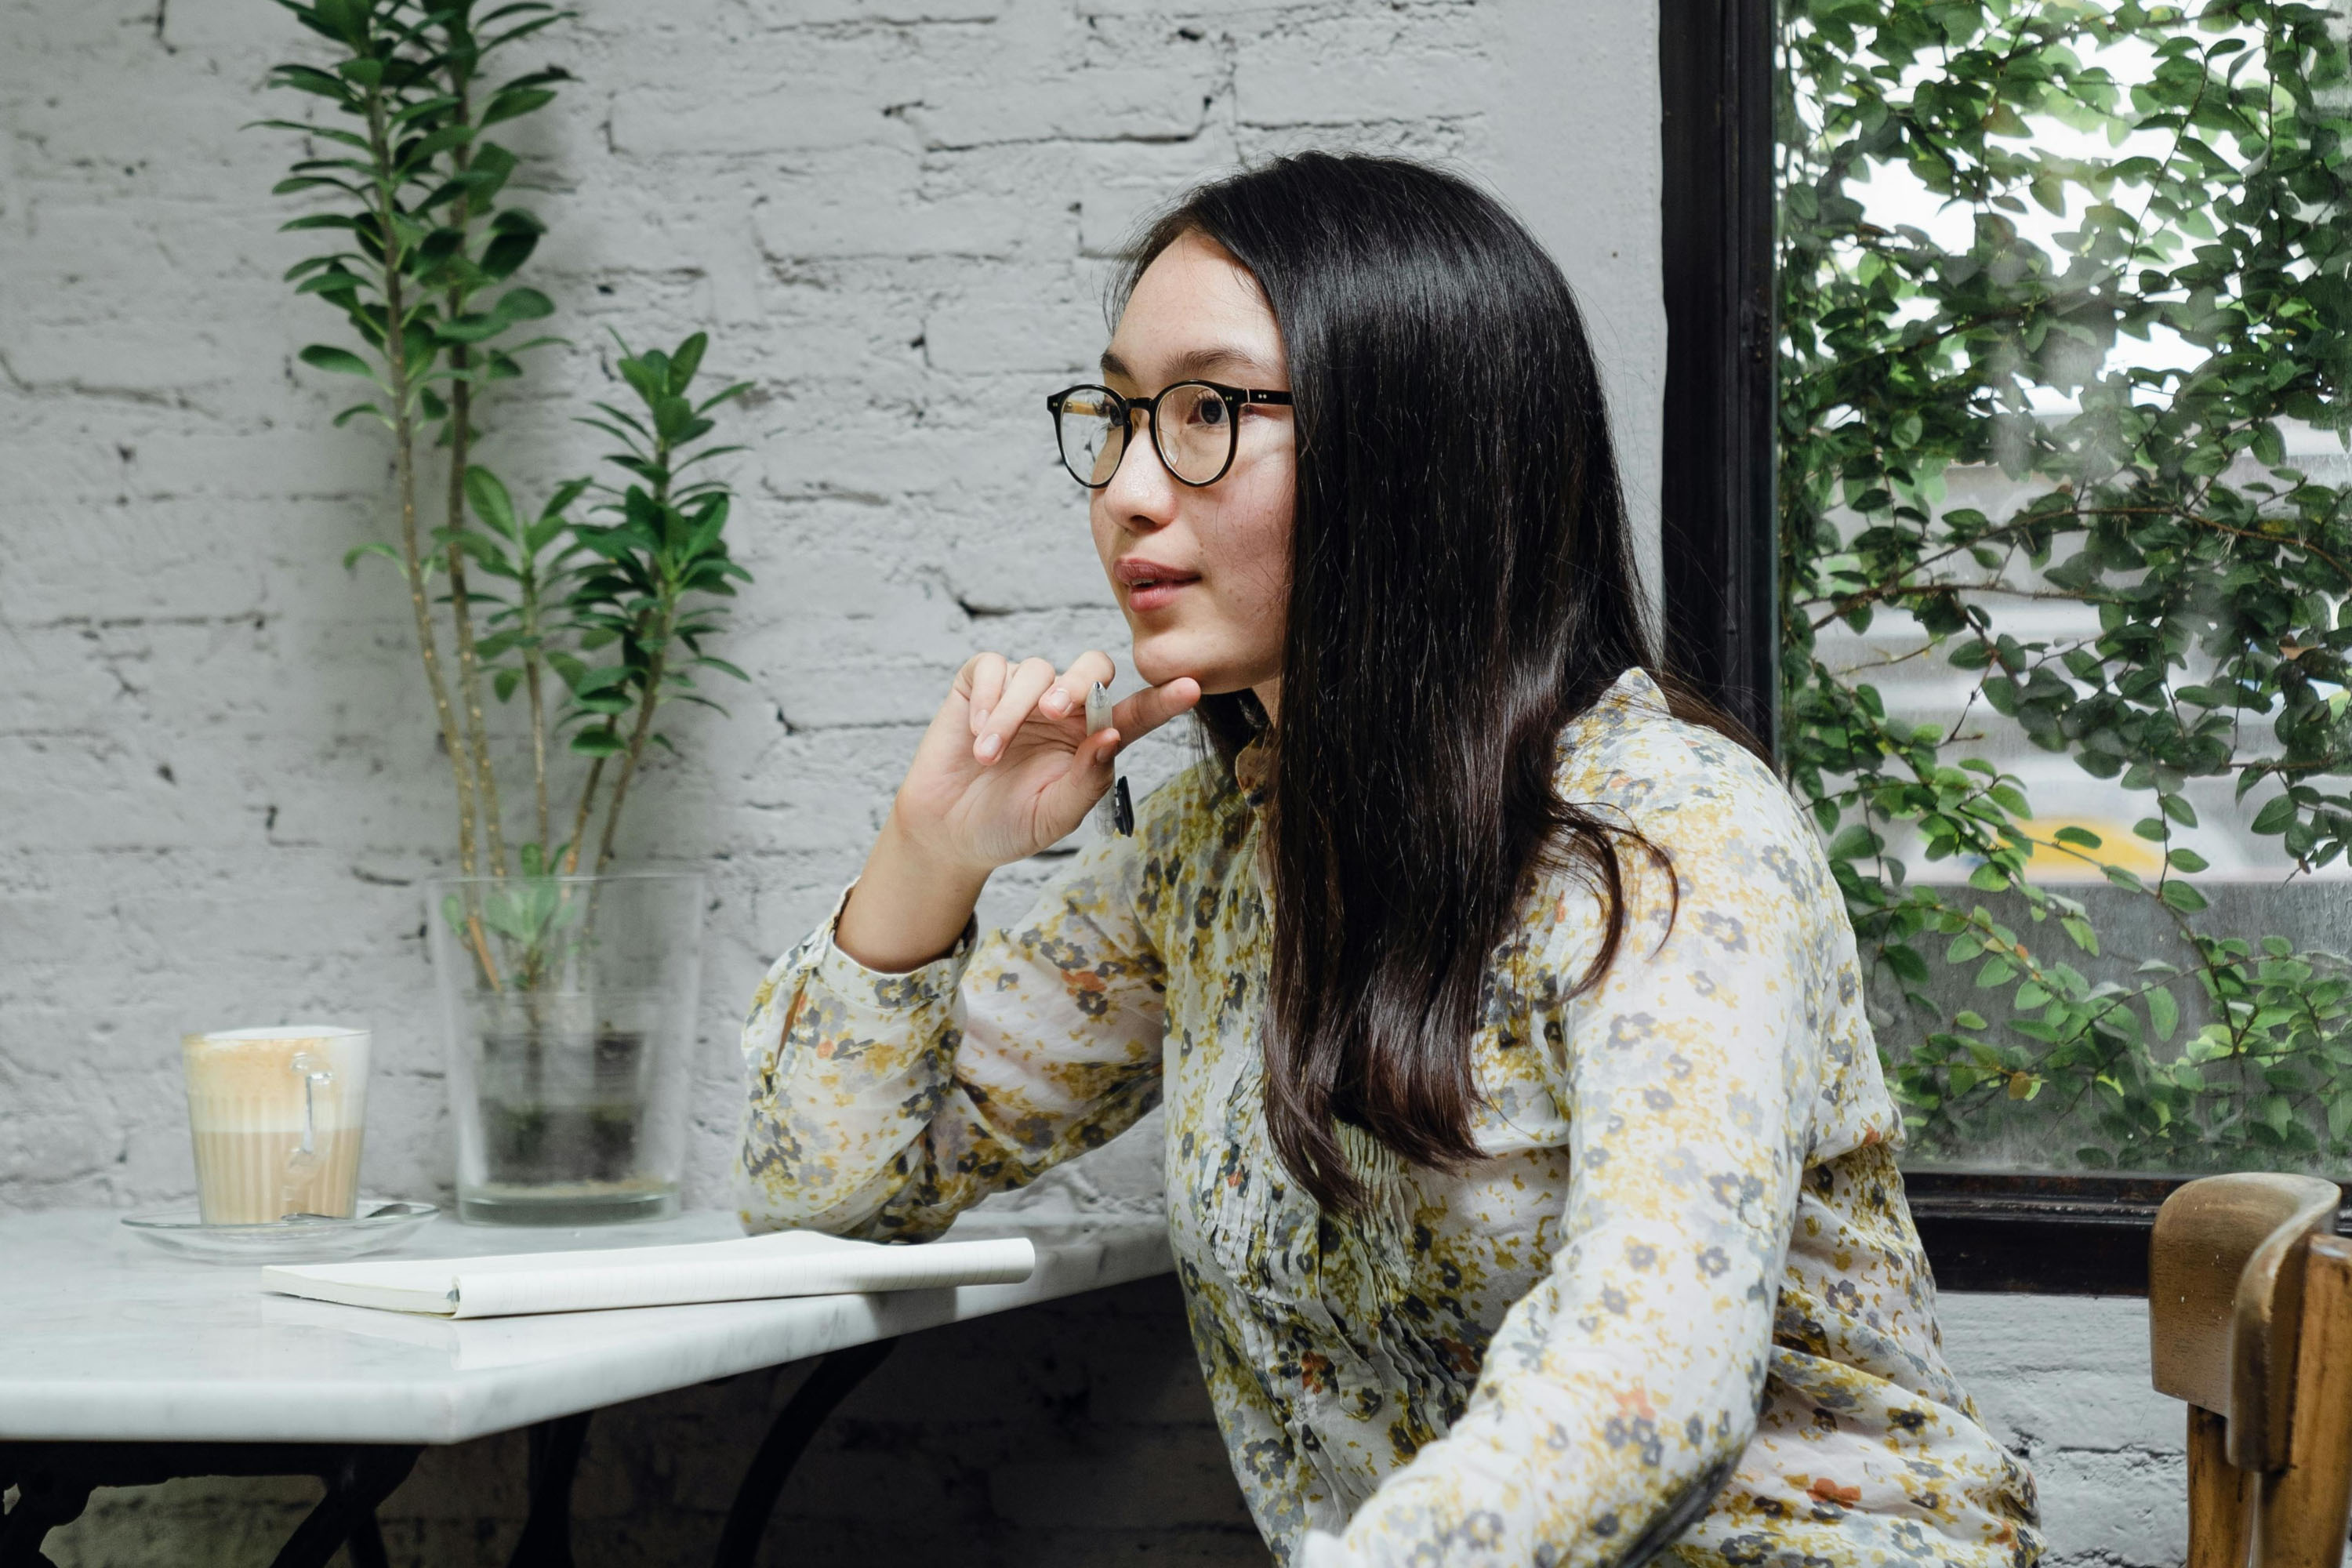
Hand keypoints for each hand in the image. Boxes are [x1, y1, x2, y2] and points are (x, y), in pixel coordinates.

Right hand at [890, 650, 1201, 875]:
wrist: (948, 832)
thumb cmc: (1009, 825)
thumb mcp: (1054, 816)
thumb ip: (1086, 779)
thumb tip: (1111, 737)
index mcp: (1092, 740)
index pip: (1135, 713)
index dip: (1163, 700)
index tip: (1192, 688)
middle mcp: (1065, 710)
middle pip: (1093, 667)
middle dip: (1079, 682)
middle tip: (1056, 712)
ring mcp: (1023, 693)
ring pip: (1036, 671)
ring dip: (1012, 712)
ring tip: (988, 756)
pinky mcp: (980, 684)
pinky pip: (993, 666)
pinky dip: (986, 696)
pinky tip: (974, 732)